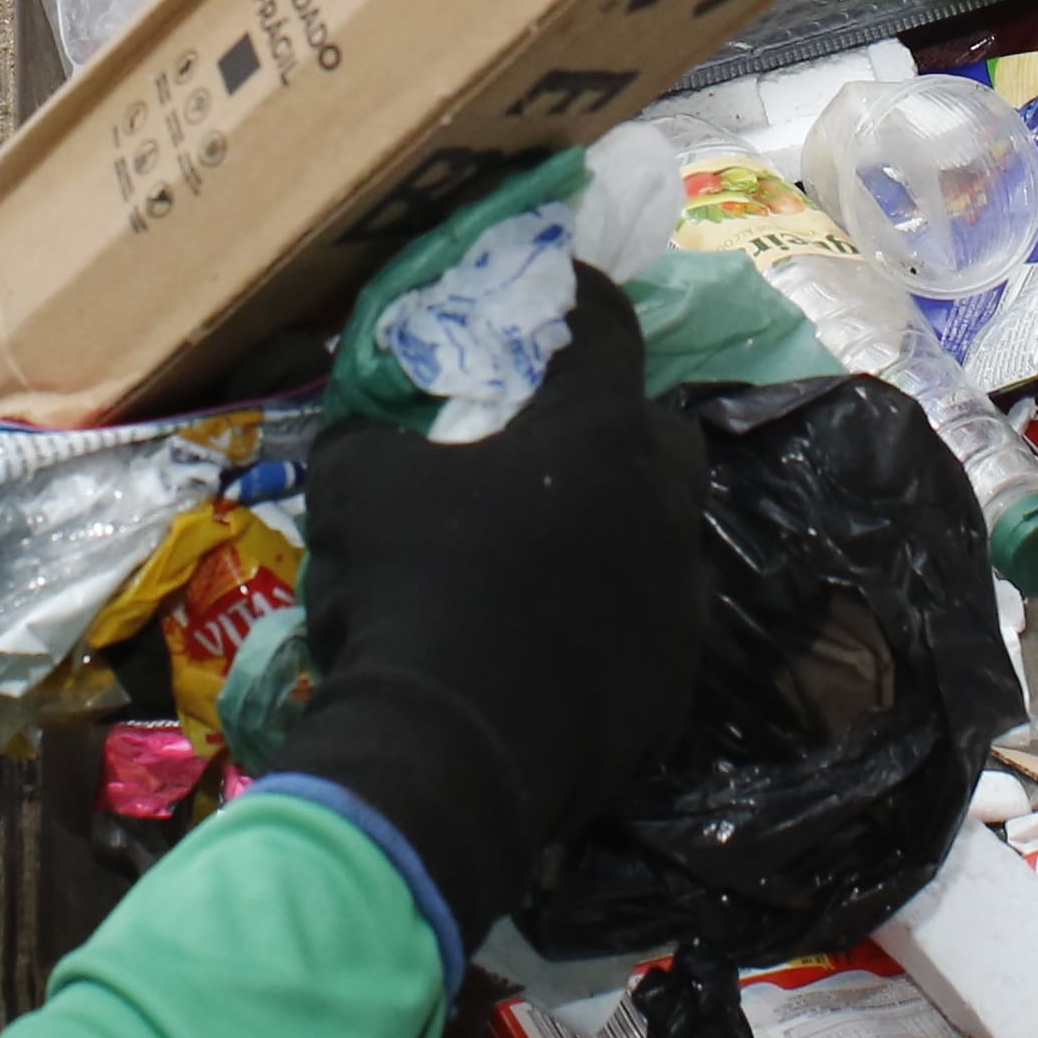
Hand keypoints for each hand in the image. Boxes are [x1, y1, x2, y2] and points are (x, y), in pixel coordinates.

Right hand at [269, 277, 709, 940]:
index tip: (561, 286)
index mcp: (599, 433)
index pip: (608, 330)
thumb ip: (368, 440)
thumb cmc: (412, 589)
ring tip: (548, 557)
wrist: (450, 751)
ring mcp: (680, 604)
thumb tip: (362, 433)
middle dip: (617, 430)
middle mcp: (664, 509)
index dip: (583, 300)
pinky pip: (646, 638)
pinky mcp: (672, 690)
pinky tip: (552, 649)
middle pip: (661, 439)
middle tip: (554, 443)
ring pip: (664, 544)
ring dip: (616, 537)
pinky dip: (608, 631)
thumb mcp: (358, 488)